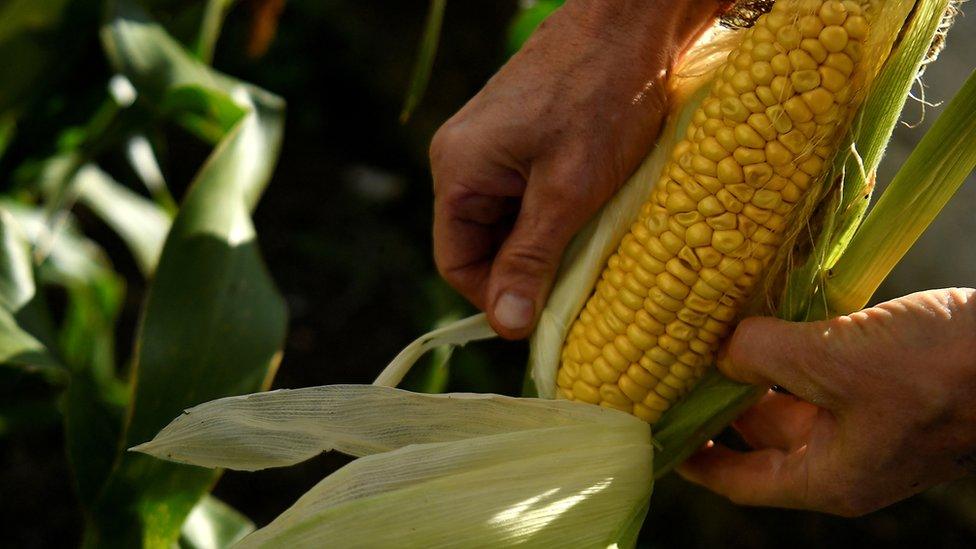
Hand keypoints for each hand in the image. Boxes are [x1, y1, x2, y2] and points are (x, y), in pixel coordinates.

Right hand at [429, 0, 723, 338]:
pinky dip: (555, 215)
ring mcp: (491, 147)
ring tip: (590, 245)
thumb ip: (532, 258)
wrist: (630, 21)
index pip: (456, 263)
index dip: (497, 297)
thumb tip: (507, 325)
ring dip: (546, 243)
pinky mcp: (520, 139)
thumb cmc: (601, 97)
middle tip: (578, 283)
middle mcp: (463, 159)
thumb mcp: (568, 191)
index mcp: (459, 170)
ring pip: (507, 223)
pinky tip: (590, 217)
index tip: (545, 316)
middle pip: (481, 244)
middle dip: (526, 270)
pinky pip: (525, 196)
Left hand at [678, 288, 975, 516]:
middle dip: (717, 401)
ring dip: (752, 369)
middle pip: (760, 436)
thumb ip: (764, 355)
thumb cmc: (940, 370)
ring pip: (789, 398)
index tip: (656, 434)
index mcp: (831, 476)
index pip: (742, 482)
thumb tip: (721, 348)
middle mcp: (843, 456)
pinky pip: (818, 372)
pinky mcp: (881, 385)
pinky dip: (787, 350)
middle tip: (670, 364)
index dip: (697, 462)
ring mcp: (865, 421)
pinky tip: (760, 318)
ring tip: (706, 335)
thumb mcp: (837, 360)